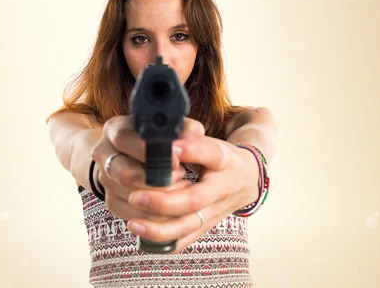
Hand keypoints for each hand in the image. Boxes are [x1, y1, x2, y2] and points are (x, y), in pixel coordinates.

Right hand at [90, 115, 204, 221]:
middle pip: (125, 174)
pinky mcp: (112, 201)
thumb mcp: (166, 126)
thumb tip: (196, 134)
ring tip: (182, 188)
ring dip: (161, 198)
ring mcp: (106, 180)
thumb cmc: (156, 139)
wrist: (133, 154)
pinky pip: (134, 214)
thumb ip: (183, 128)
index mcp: (114, 130)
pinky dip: (157, 214)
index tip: (175, 159)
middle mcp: (104, 155)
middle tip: (181, 176)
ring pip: (131, 197)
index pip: (124, 139)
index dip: (149, 151)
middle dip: (157, 180)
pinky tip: (174, 206)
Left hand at [125, 136, 260, 253]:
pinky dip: (162, 242)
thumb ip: (186, 138)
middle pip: (195, 200)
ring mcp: (214, 211)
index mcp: (224, 160)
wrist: (246, 180)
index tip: (170, 148)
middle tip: (135, 197)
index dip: (192, 151)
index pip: (211, 154)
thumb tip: (161, 136)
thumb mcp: (208, 140)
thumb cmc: (219, 158)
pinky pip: (184, 241)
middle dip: (163, 201)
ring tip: (133, 223)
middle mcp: (222, 188)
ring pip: (188, 226)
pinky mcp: (206, 227)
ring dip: (158, 229)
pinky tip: (142, 236)